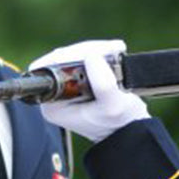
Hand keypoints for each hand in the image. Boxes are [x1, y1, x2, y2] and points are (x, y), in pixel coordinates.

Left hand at [28, 40, 148, 141]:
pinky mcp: (78, 80)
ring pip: (72, 55)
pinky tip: (114, 51)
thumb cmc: (119, 123)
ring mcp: (65, 87)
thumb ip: (103, 84)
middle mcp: (55, 96)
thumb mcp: (113, 106)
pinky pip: (82, 57)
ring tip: (116, 50)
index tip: (92, 54)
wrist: (130, 129)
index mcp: (53, 105)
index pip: (48, 69)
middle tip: (110, 50)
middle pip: (61, 58)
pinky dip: (99, 52)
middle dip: (86, 51)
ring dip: (95, 49)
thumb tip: (92, 56)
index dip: (68, 57)